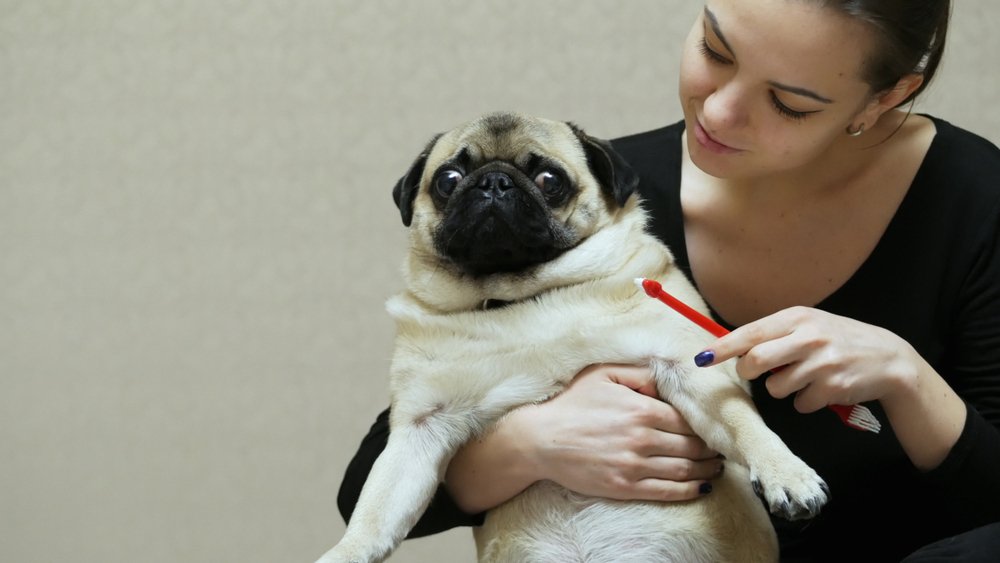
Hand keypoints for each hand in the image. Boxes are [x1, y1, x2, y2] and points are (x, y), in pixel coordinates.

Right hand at [517, 363, 721, 501]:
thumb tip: (667, 380)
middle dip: (711, 449)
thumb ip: (640, 374)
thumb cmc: (571, 404)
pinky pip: (666, 491)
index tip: (715, 427)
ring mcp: (633, 465)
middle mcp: (641, 438)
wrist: (540, 439)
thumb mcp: (603, 374)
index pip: (687, 420)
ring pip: (684, 470)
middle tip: (722, 449)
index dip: (705, 425)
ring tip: (717, 468)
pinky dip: (690, 490)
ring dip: (707, 470)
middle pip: (691, 447)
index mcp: (641, 409)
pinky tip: (702, 487)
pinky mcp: (624, 487)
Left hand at [695, 306, 920, 412]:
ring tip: (804, 378)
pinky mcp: (834, 387)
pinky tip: (822, 389)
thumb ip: (775, 334)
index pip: (751, 333)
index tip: (702, 358)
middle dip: (749, 372)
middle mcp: (809, 336)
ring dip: (783, 388)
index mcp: (798, 317)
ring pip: (776, 387)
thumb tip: (733, 349)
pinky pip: (800, 403)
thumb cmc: (839, 340)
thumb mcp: (809, 325)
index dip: (723, 347)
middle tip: (756, 372)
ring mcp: (823, 362)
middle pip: (756, 360)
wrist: (890, 358)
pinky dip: (805, 401)